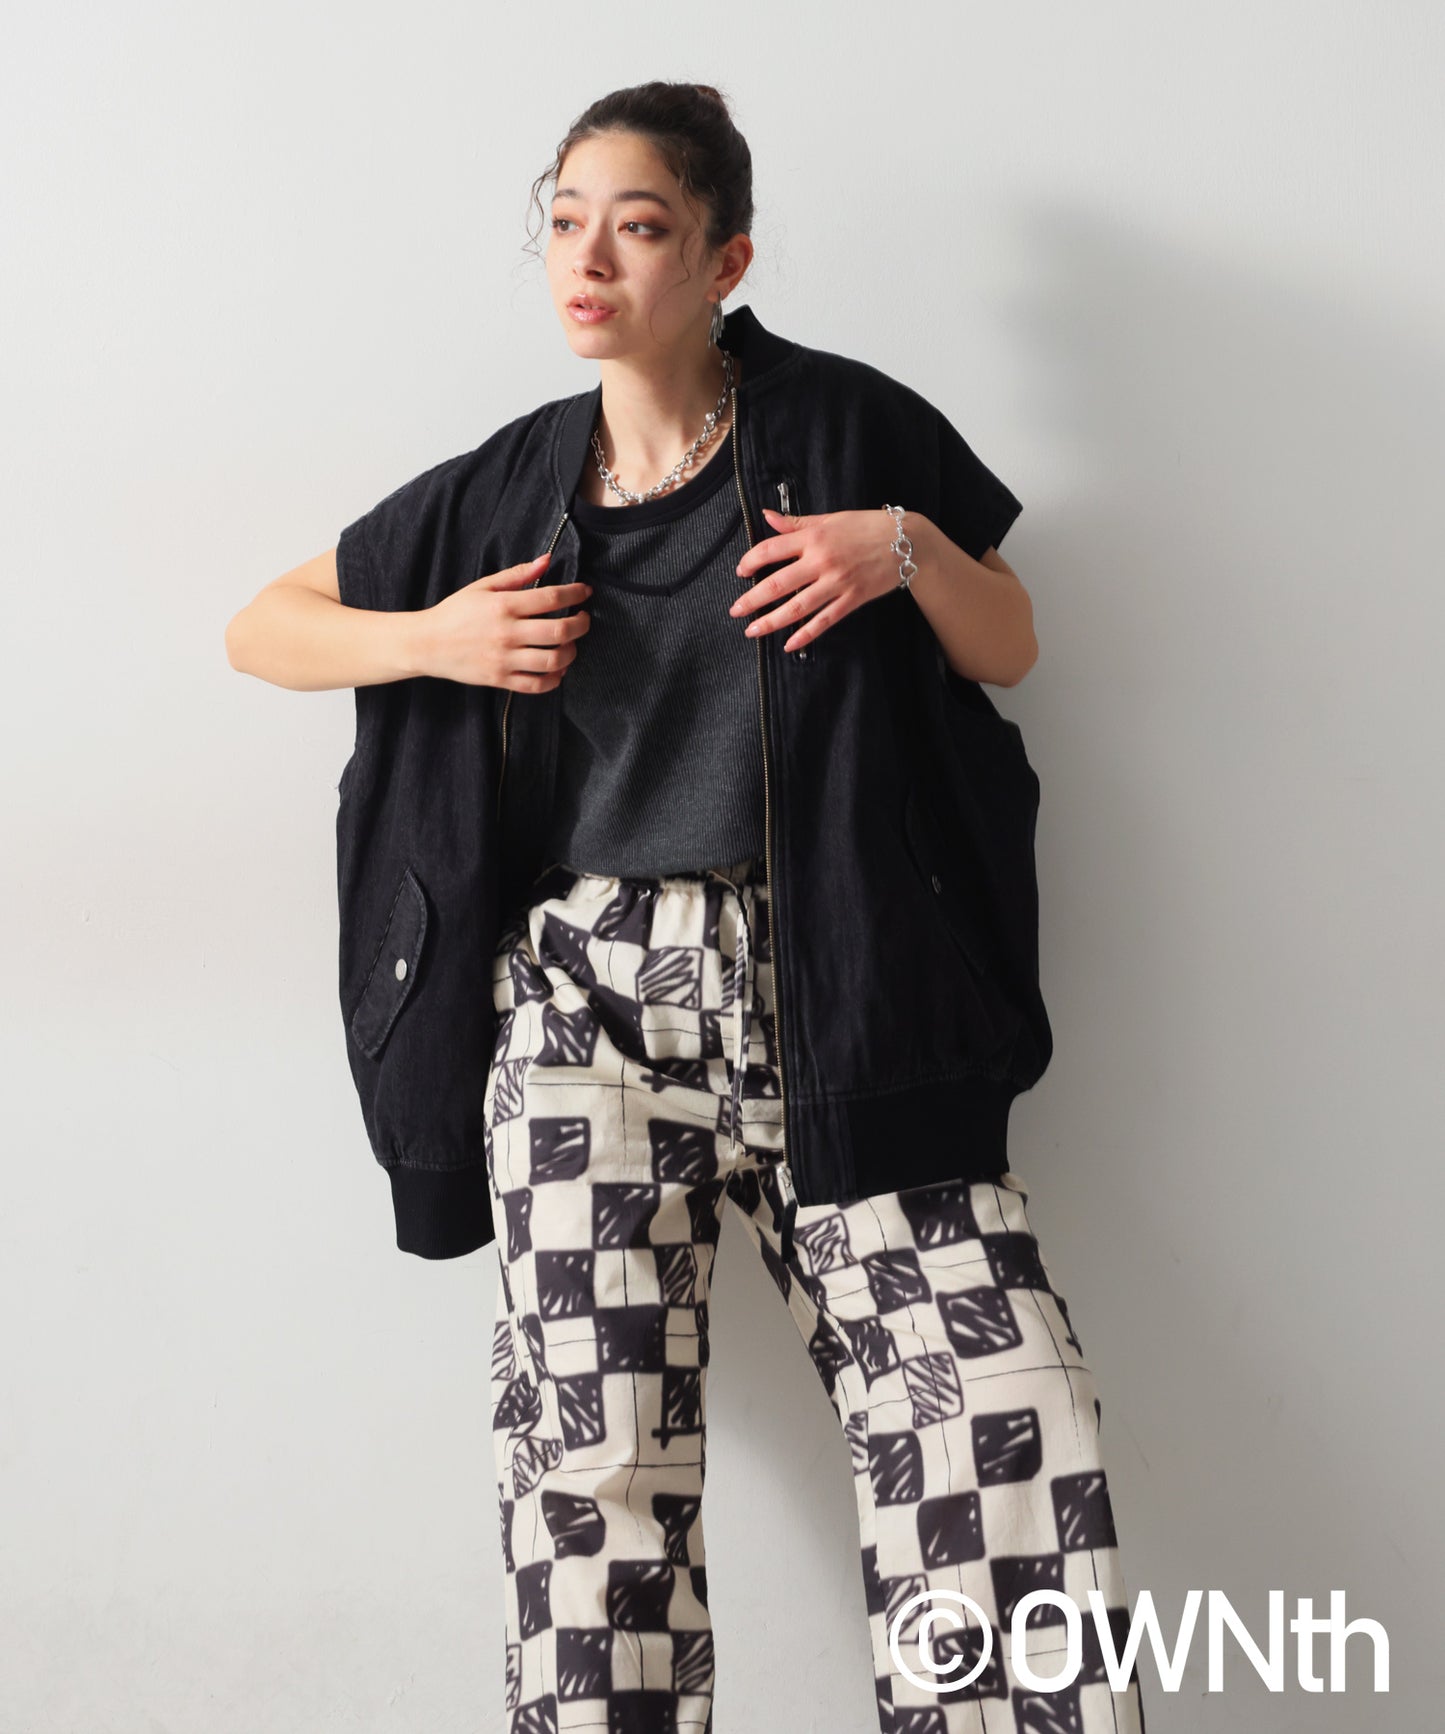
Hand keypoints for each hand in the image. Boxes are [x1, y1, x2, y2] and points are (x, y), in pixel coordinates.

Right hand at [415, 552, 591, 689]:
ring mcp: (504, 659)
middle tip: (584, 618)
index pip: (551, 598)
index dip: (575, 593)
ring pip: (553, 660)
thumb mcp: (483, 586)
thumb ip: (517, 574)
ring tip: (572, 644)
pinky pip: (537, 685)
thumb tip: (546, 559)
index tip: (585, 592)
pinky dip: (555, 679)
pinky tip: (558, 669)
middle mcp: (507, 633)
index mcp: (503, 606)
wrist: (427, 644)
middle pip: (559, 631)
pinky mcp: (500, 680)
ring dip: (572, 652)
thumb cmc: (455, 612)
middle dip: (581, 624)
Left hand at [730, 507, 906, 652]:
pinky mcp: (852, 599)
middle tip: (735, 611)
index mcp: (813, 538)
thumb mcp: (830, 519)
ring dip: (771, 621)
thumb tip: (767, 517)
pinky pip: (824, 621)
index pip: (771, 550)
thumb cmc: (867, 527)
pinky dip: (806, 634)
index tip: (741, 571)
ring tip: (753, 631)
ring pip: (797, 607)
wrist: (907, 541)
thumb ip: (797, 523)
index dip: (751, 561)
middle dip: (752, 599)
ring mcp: (837, 583)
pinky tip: (789, 644)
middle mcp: (821, 561)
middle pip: (778, 583)